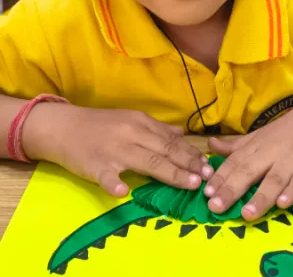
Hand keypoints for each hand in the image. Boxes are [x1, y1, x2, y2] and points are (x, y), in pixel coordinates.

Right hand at [23, 104, 212, 196]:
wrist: (64, 126)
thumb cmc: (101, 125)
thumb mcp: (131, 119)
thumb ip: (157, 129)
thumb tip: (181, 134)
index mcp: (141, 122)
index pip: (172, 140)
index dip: (191, 153)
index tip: (208, 165)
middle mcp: (132, 133)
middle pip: (165, 150)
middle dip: (189, 164)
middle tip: (208, 176)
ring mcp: (114, 149)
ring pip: (147, 161)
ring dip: (171, 173)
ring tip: (190, 183)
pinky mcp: (95, 164)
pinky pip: (106, 175)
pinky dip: (114, 184)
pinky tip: (123, 193)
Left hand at [204, 99, 292, 220]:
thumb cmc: (283, 133)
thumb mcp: (257, 137)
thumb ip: (234, 146)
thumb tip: (209, 145)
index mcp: (255, 148)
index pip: (234, 163)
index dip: (220, 178)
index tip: (206, 194)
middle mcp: (270, 154)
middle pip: (249, 172)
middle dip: (232, 190)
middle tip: (216, 207)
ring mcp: (291, 161)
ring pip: (274, 180)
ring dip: (261, 196)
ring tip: (247, 214)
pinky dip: (292, 192)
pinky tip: (283, 204)